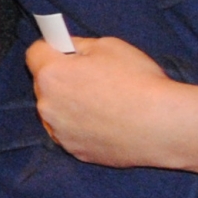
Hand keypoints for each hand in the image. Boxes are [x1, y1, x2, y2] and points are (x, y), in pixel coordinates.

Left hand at [25, 35, 197, 188]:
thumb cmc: (137, 81)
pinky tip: (108, 121)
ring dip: (69, 104)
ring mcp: (60, 132)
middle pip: (44, 83)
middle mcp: (47, 105)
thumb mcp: (108, 45)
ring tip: (104, 102)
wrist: (162, 125)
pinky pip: (71, 132)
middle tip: (93, 76)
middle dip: (61, 77)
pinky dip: (83, 126)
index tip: (66, 50)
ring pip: (56, 110)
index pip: (34, 53)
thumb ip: (79, 46)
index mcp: (51, 75)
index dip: (51, 48)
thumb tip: (67, 48)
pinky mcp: (75, 151)